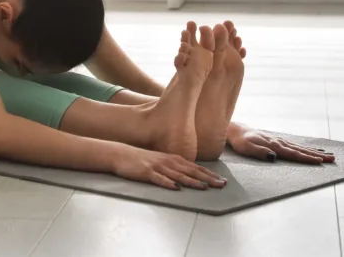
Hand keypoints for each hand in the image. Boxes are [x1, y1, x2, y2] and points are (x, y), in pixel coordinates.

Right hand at [112, 145, 227, 189]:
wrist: (121, 154)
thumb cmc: (142, 159)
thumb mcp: (161, 160)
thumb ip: (174, 167)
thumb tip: (189, 175)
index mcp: (173, 159)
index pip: (195, 167)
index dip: (209, 174)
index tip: (222, 180)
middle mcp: (168, 161)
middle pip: (191, 171)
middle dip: (207, 178)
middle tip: (221, 185)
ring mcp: (158, 167)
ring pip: (178, 175)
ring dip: (192, 181)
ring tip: (204, 187)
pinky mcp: (147, 173)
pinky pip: (159, 179)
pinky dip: (168, 183)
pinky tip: (176, 188)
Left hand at [228, 124, 334, 163]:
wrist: (236, 131)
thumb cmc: (240, 142)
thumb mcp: (246, 148)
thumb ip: (260, 152)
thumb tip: (274, 157)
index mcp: (274, 146)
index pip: (293, 154)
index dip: (306, 158)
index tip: (320, 162)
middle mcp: (279, 142)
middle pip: (301, 150)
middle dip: (317, 155)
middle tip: (332, 159)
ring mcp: (280, 141)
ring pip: (300, 147)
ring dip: (314, 152)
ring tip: (328, 155)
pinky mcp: (278, 141)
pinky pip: (295, 146)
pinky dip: (306, 148)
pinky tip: (313, 150)